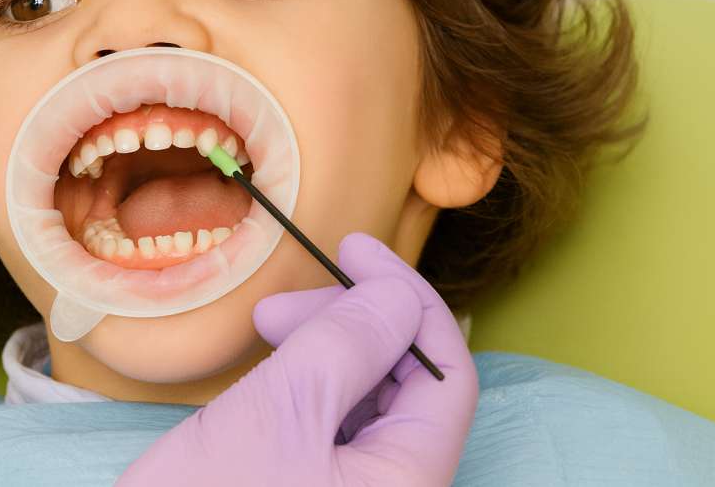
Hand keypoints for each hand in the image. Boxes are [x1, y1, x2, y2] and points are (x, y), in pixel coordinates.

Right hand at [116, 232, 478, 486]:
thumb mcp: (280, 411)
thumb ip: (347, 343)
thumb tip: (396, 292)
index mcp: (410, 480)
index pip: (445, 374)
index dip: (407, 300)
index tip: (354, 249)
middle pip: (407, 384)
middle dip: (354, 325)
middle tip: (280, 306)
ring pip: (367, 401)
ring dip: (327, 349)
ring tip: (268, 327)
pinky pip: (334, 425)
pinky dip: (309, 382)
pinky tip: (272, 366)